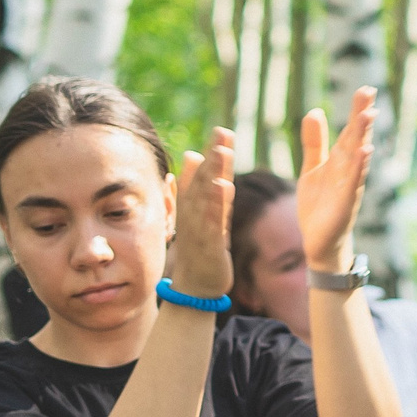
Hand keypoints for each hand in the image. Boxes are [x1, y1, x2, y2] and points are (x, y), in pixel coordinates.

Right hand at [168, 129, 237, 297]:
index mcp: (193, 205)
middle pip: (203, 181)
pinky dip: (217, 204)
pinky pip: (213, 222)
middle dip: (213, 157)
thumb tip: (192, 153)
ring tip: (222, 152)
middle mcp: (194, 214)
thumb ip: (198, 185)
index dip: (213, 153)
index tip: (223, 130)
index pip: (203, 175)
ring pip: (206, 198)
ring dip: (213, 174)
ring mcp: (200, 229)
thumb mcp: (200, 213)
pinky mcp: (210, 245)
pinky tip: (224, 187)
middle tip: (222, 132)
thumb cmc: (198, 246)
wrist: (195, 285)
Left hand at [298, 87, 376, 272]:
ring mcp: (349, 187)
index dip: (356, 111)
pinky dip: (360, 167)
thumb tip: (314, 111)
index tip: (365, 90)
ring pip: (357, 158)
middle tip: (369, 93)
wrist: (318, 242)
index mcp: (340, 161)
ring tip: (368, 115)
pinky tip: (365, 151)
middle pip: (356, 139)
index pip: (349, 131)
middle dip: (362, 117)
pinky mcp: (345, 204)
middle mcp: (349, 170)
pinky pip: (354, 183)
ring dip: (363, 136)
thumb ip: (314, 142)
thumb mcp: (312, 168)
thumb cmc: (319, 205)